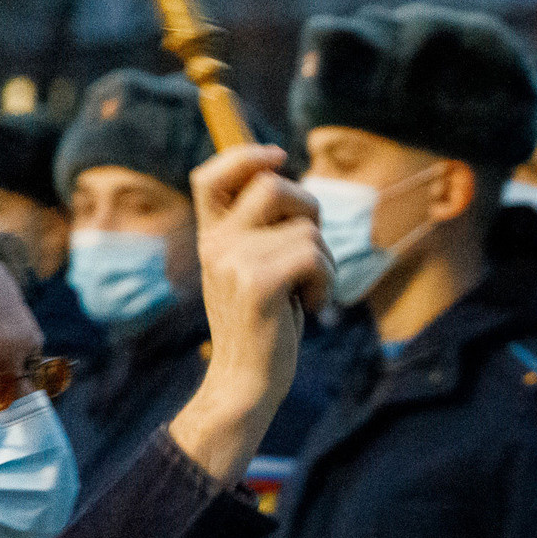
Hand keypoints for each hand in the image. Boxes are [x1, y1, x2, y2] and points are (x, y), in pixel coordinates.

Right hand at [169, 144, 328, 485]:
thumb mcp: (253, 272)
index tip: (277, 155)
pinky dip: (325, 282)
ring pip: (307, 228)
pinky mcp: (259, 284)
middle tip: (312, 251)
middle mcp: (216, 243)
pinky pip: (314, 256)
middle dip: (310, 209)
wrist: (245, 382)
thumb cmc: (261, 326)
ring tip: (306, 292)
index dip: (244, 155)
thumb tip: (283, 178)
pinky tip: (311, 306)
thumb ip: (261, 232)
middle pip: (274, 185)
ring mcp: (234, 262)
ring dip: (324, 261)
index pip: (211, 175)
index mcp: (211, 237)